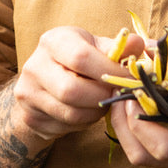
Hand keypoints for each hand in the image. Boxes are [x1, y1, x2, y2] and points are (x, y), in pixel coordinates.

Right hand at [11, 26, 144, 141]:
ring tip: (103, 101)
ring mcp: (28, 93)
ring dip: (96, 112)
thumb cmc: (77, 60)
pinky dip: (84, 123)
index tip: (129, 77)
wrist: (43, 81)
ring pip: (71, 113)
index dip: (110, 71)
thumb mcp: (95, 46)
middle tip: (116, 93)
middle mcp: (34, 65)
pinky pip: (66, 126)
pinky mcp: (30, 116)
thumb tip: (139, 44)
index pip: (80, 58)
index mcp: (53, 41)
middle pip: (72, 90)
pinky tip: (88, 111)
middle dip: (102, 95)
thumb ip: (118, 48)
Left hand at [107, 41, 167, 167]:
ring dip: (128, 129)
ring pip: (142, 157)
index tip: (133, 92)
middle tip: (122, 95)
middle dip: (122, 124)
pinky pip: (152, 154)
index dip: (137, 120)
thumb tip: (149, 45)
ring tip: (129, 100)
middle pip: (141, 156)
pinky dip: (140, 133)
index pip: (160, 146)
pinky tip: (143, 110)